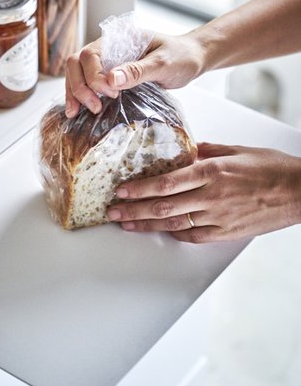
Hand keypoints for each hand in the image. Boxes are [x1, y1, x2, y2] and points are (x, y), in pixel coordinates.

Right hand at [64, 32, 205, 117]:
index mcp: (118, 39)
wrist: (192, 58)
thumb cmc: (181, 56)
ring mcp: (107, 62)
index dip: (94, 77)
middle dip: (78, 87)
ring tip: (76, 113)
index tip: (111, 93)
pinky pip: (87, 83)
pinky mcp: (111, 76)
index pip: (91, 55)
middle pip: (76, 63)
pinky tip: (78, 111)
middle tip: (94, 107)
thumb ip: (138, 70)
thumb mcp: (163, 63)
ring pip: (77, 73)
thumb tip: (111, 80)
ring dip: (74, 92)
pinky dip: (79, 96)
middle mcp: (108, 48)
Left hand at [106, 143, 300, 242]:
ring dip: (147, 224)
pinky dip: (175, 233)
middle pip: (163, 205)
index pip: (166, 182)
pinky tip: (160, 231)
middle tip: (113, 211)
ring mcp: (219, 217)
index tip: (122, 190)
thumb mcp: (237, 150)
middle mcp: (211, 196)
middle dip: (134, 209)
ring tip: (127, 224)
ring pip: (174, 223)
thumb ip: (207, 151)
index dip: (140, 188)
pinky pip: (194, 236)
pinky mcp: (227, 232)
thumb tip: (186, 151)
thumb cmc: (272, 167)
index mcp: (212, 171)